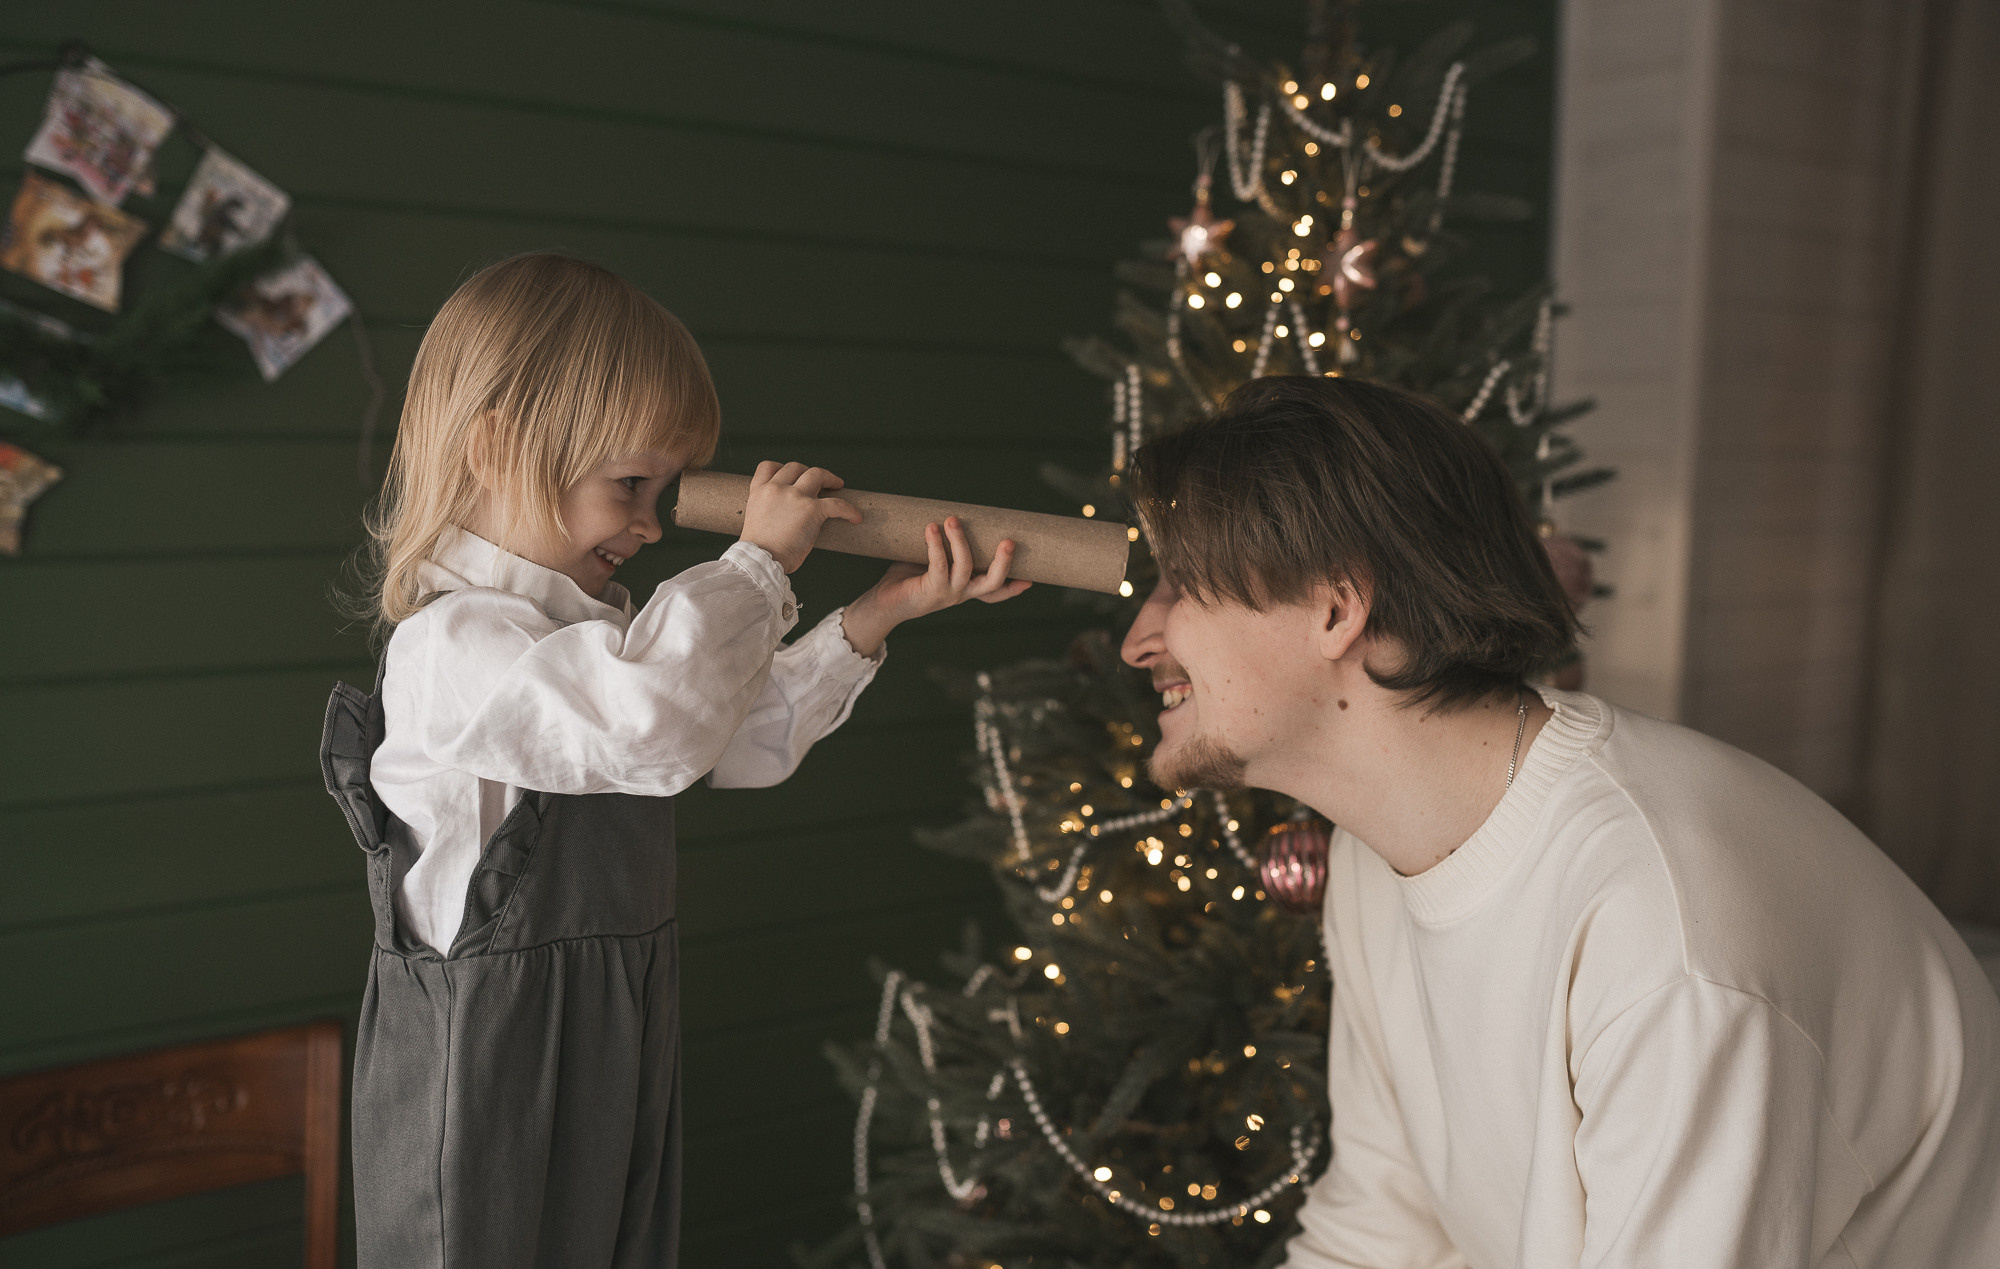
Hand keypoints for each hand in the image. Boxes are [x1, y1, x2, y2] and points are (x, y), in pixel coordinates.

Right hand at [740, 461, 861, 572]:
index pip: (768, 467)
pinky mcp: (812, 509)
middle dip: (808, 471)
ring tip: (838, 485)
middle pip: (796, 467)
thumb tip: (783, 522)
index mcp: (760, 492)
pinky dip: (850, 510)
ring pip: (817, 474)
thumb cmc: (758, 552)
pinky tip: (856, 517)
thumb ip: (767, 513)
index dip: (781, 468)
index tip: (791, 475)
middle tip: (819, 481)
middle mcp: (776, 489)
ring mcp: (795, 496)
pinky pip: (837, 504)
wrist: (760, 560)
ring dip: (830, 478)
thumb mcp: (755, 522)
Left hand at [839, 516, 1030, 656]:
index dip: (1012, 588)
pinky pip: (938, 566)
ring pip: (964, 568)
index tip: (1030, 580)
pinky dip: (936, 545)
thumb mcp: (932, 561)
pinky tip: (932, 528)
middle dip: (1003, 563)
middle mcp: (960, 594)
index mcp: (965, 589)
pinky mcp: (930, 591)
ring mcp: (947, 594)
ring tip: (952, 520)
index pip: (994, 592)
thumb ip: (946, 547)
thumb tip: (953, 515)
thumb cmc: (907, 577)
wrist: (882, 603)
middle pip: (991, 583)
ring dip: (960, 542)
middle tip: (1010, 542)